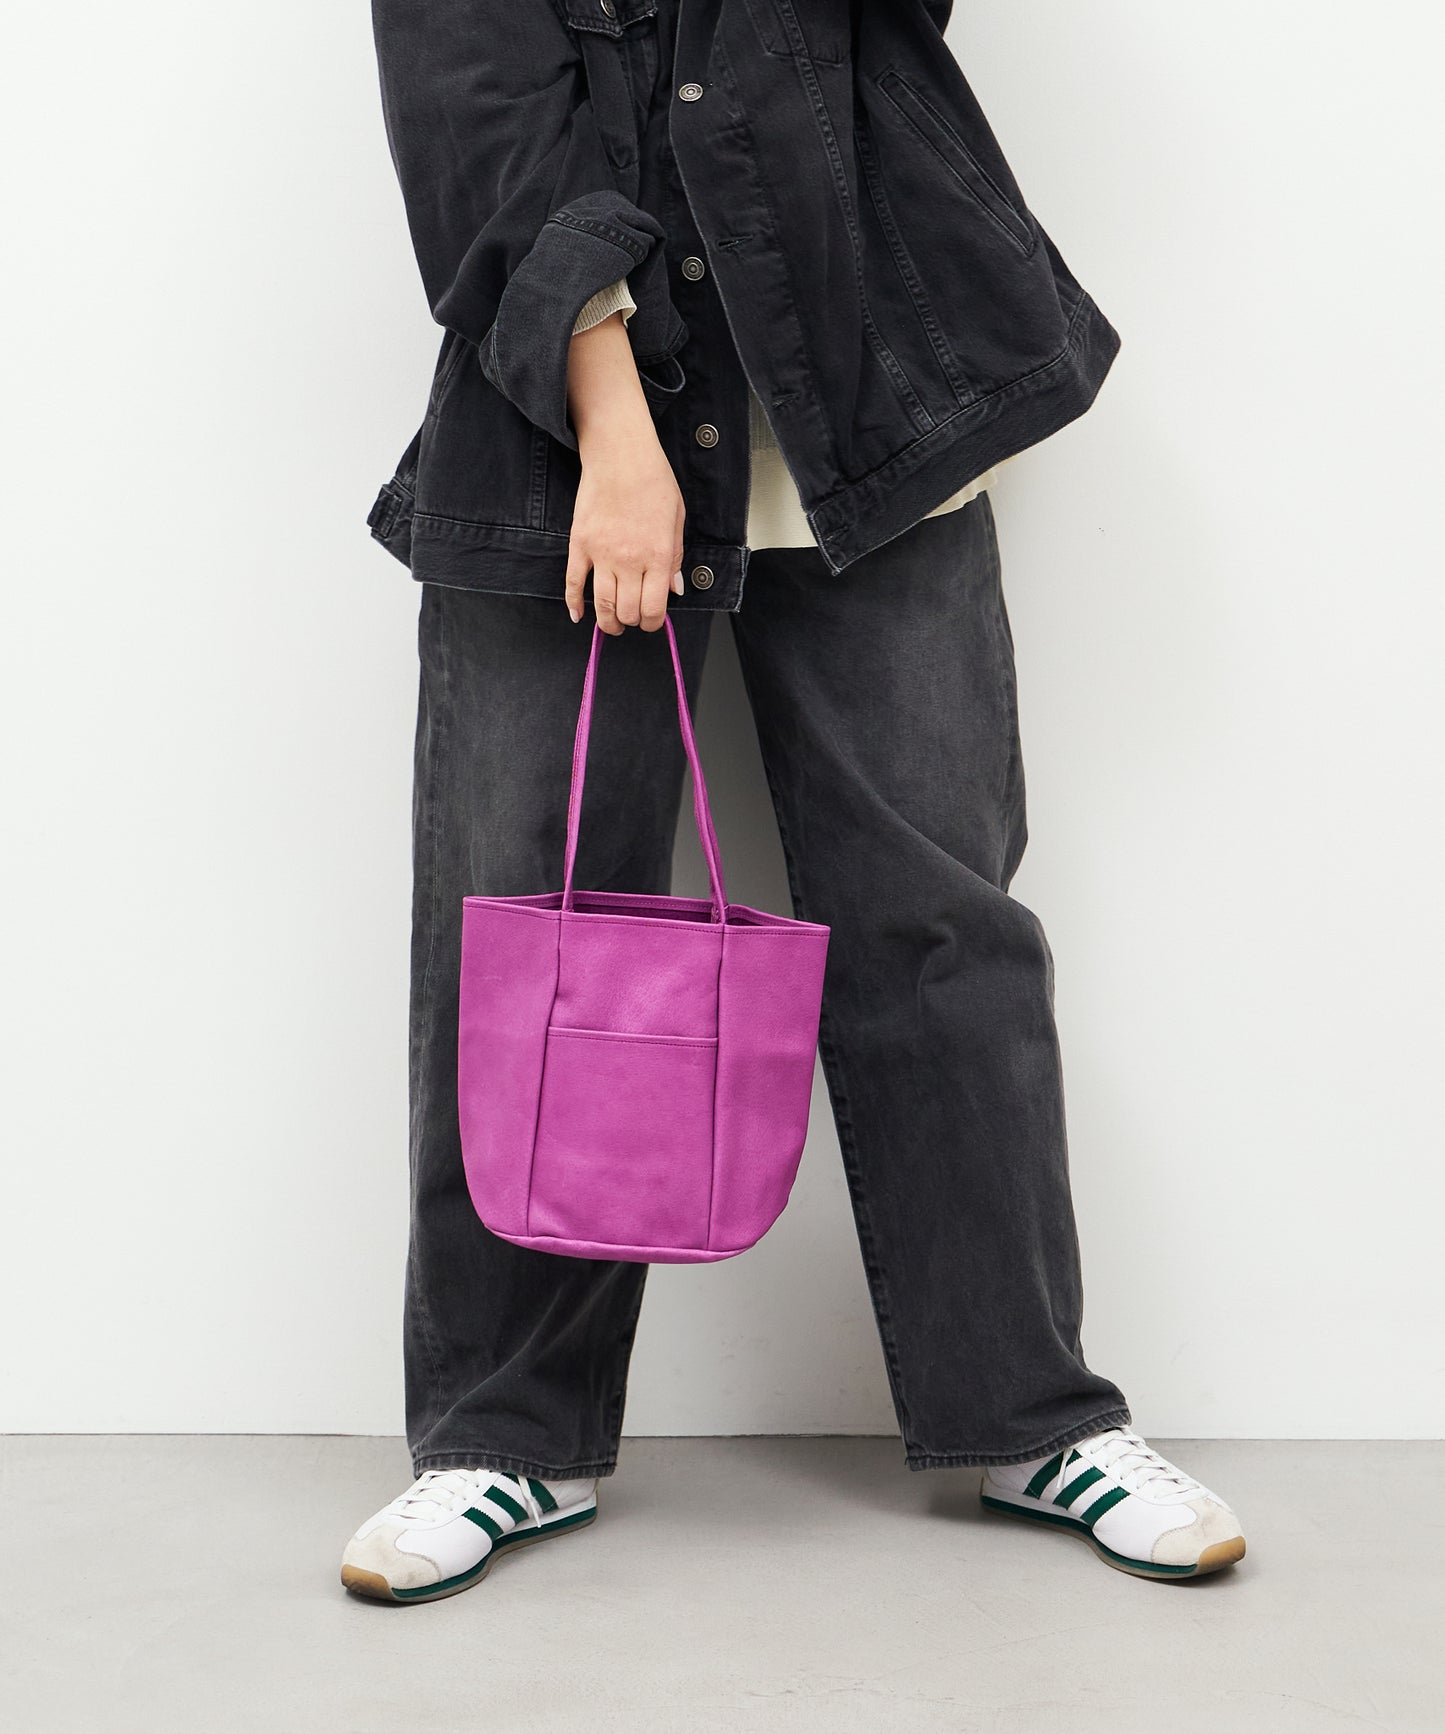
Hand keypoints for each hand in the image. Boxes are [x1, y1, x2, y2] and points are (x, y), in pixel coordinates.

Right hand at [564, 312, 685, 633]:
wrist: (620, 454)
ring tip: (611, 625)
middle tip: (632, 620)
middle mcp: (630, 560)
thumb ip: (677, 557)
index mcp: (658, 555)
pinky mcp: (579, 544)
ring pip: (601, 604)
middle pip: (627, 611)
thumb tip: (675, 589)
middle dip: (632, 623)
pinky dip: (573, 603)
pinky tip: (577, 615)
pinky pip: (573, 582)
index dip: (653, 623)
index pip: (653, 608)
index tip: (652, 622)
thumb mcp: (676, 518)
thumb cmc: (654, 481)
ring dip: (607, 622)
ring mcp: (601, 554)